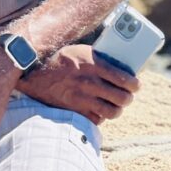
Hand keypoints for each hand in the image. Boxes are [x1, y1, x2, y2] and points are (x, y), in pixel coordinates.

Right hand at [18, 44, 139, 124]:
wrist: (34, 75)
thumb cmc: (60, 60)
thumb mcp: (80, 51)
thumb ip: (98, 59)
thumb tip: (119, 66)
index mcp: (92, 63)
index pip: (122, 78)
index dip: (134, 84)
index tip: (136, 85)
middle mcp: (89, 82)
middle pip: (121, 98)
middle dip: (128, 98)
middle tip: (127, 96)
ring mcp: (82, 99)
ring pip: (112, 112)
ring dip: (117, 109)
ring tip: (116, 105)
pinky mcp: (75, 111)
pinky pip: (97, 119)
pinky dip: (101, 116)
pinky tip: (99, 109)